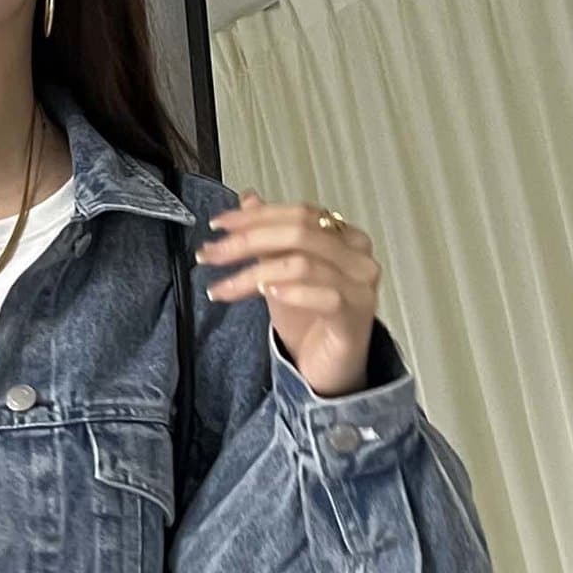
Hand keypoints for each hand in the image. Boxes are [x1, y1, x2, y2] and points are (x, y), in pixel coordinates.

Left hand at [193, 191, 381, 397]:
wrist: (326, 373)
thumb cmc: (308, 325)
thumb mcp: (278, 275)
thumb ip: (268, 239)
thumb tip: (248, 199)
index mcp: (343, 237)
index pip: (299, 213)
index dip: (256, 216)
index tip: (218, 224)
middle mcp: (357, 255)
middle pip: (299, 232)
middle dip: (247, 241)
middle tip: (211, 255)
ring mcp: (361, 284)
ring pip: (303, 263)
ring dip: (254, 273)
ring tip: (222, 287)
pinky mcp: (356, 315)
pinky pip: (326, 295)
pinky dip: (292, 291)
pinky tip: (267, 293)